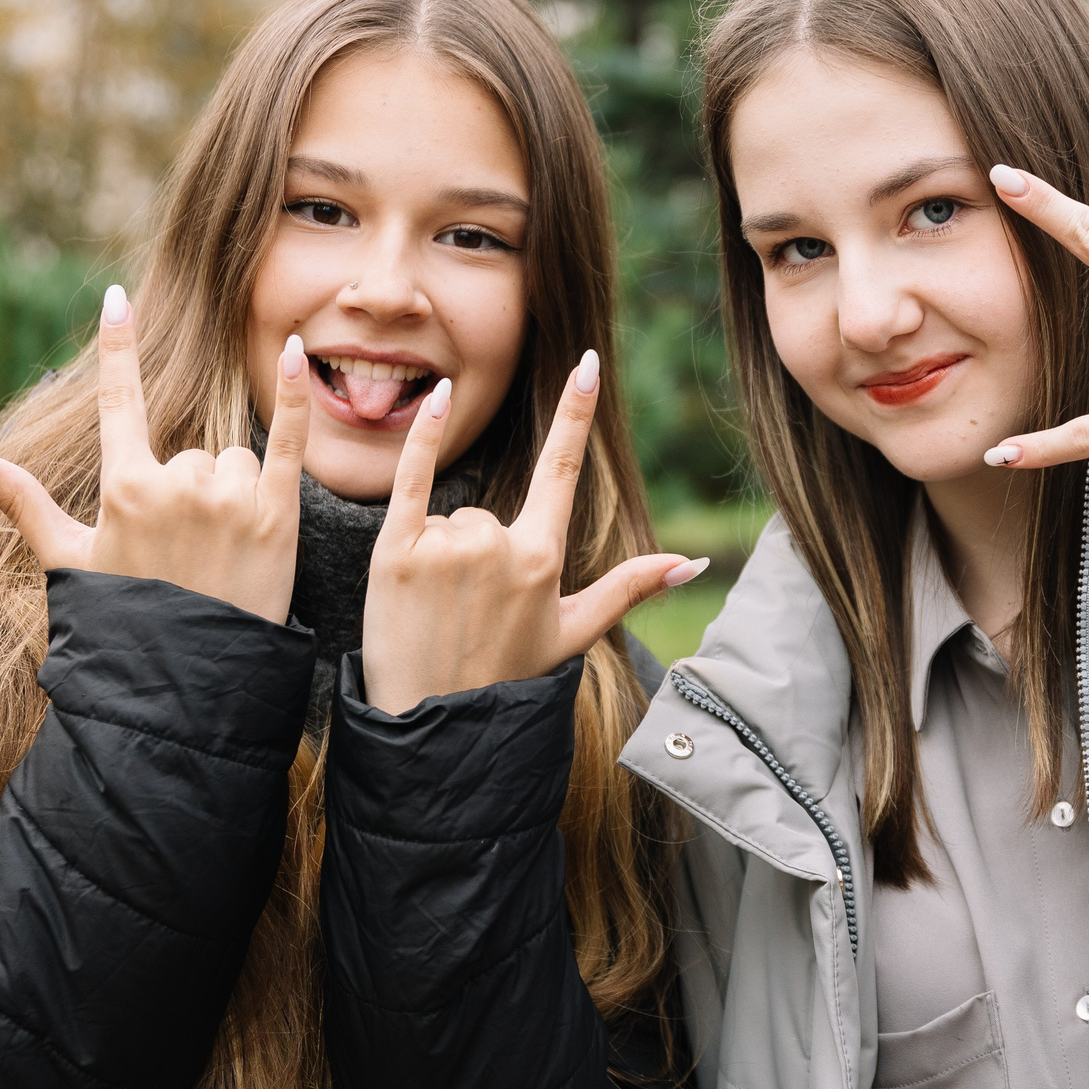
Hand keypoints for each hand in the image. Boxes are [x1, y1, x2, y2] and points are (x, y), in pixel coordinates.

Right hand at [0, 284, 309, 622]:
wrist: (188, 683)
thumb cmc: (125, 621)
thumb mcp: (68, 560)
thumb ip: (20, 500)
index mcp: (125, 489)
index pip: (120, 402)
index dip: (116, 349)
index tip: (115, 299)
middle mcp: (177, 485)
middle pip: (191, 451)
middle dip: (190, 490)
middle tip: (187, 553)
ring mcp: (229, 499)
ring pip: (231, 460)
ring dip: (229, 494)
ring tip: (220, 553)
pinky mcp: (277, 515)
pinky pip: (288, 441)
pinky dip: (295, 397)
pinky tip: (296, 350)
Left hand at [361, 350, 705, 714]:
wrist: (433, 723)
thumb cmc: (505, 677)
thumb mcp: (573, 631)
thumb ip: (630, 586)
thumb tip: (692, 562)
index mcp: (541, 558)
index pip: (561, 469)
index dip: (575, 414)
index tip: (587, 365)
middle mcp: (497, 545)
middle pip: (490, 512)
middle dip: (480, 552)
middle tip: (467, 612)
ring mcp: (446, 547)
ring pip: (452, 518)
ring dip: (443, 553)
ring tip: (438, 609)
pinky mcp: (396, 550)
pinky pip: (413, 478)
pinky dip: (421, 439)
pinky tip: (436, 398)